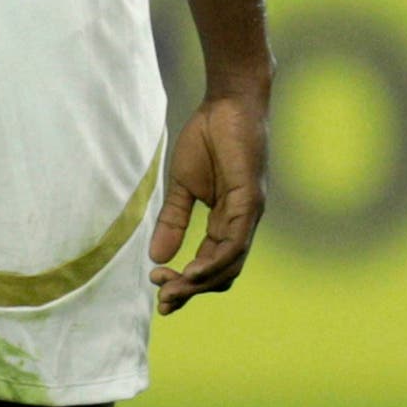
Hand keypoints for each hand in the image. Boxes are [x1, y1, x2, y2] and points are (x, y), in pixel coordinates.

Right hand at [149, 84, 267, 310]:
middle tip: (163, 300)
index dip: (186, 283)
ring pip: (229, 265)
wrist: (227, 106)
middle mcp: (242, 225)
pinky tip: (191, 272)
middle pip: (222, 274)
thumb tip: (156, 256)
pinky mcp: (250, 202)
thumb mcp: (182, 186)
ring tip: (171, 289)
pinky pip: (234, 242)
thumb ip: (172, 221)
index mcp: (226, 223)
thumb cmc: (208, 139)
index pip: (210, 265)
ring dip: (199, 282)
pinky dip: (214, 262)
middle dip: (191, 291)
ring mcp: (248, 215)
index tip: (158, 293)